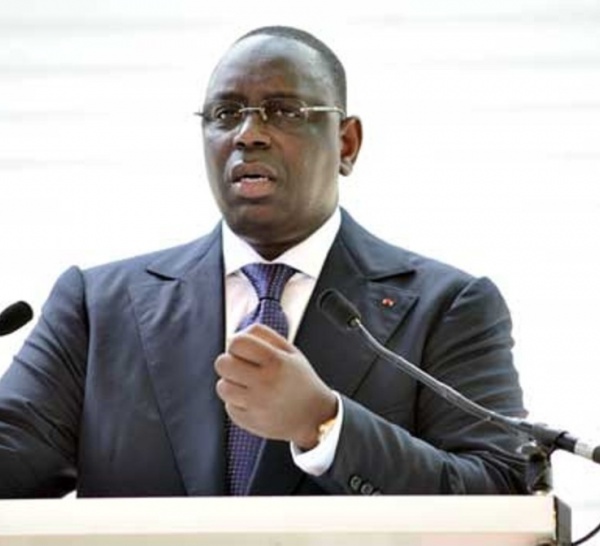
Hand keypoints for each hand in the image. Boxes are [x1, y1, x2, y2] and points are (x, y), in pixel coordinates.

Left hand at [214, 323, 336, 449]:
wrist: (315, 416)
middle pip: (222, 364)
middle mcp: (265, 383)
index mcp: (276, 361)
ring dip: (231, 383)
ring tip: (247, 385)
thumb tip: (233, 336)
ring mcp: (257, 405)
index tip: (244, 350)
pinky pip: (229, 407)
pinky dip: (237, 403)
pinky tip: (253, 401)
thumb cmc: (300, 380)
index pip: (237, 343)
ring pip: (222, 387)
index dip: (236, 344)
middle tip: (242, 367)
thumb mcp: (290, 351)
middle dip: (229, 362)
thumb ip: (263, 335)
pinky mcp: (250, 422)